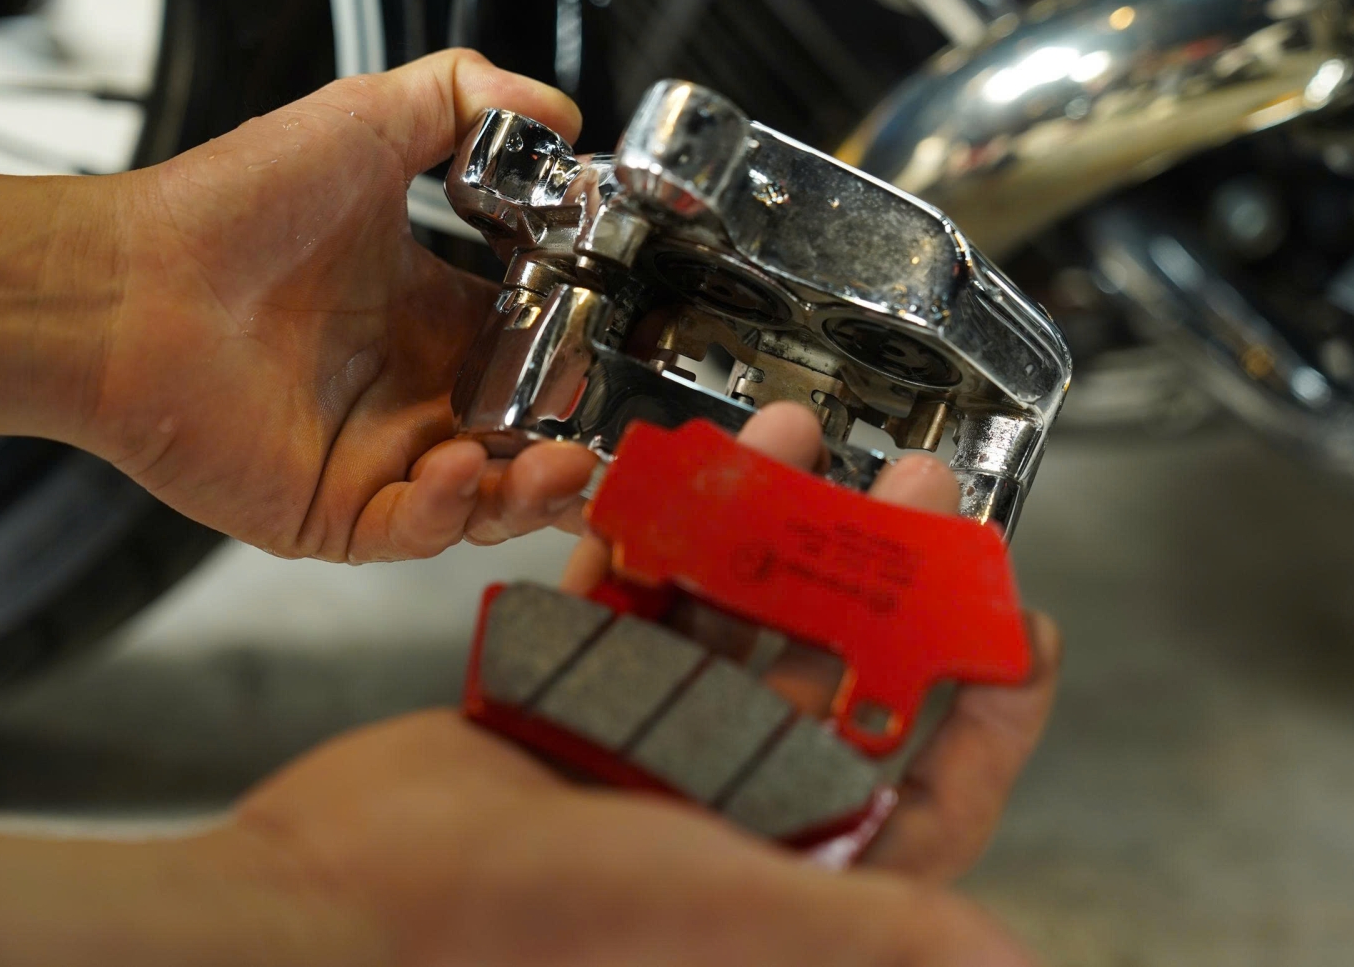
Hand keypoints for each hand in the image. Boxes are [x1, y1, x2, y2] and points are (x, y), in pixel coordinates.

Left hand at [92, 49, 597, 560]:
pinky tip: (452, 467)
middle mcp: (413, 391)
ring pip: (489, 503)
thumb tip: (559, 112)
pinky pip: (415, 532)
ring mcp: (378, 457)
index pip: (536, 354)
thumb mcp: (366, 122)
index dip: (580, 361)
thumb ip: (467, 98)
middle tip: (600, 435)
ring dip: (534, 493)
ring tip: (557, 463)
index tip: (615, 351)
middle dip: (574, 449)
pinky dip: (448, 512)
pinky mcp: (336, 510)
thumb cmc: (230, 209)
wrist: (128, 285)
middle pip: (527, 442)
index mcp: (433, 316)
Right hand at [221, 406, 1057, 963]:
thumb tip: (1005, 963)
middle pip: (834, 677)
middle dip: (883, 579)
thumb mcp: (726, 909)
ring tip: (803, 438)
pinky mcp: (559, 698)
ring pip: (730, 618)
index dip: (984, 715)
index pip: (921, 793)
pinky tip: (687, 471)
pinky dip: (657, 537)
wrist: (332, 909)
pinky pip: (628, 602)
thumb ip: (869, 926)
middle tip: (919, 491)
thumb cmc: (527, 929)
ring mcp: (639, 747)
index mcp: (780, 868)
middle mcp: (720, 807)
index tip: (1021, 629)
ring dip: (770, 529)